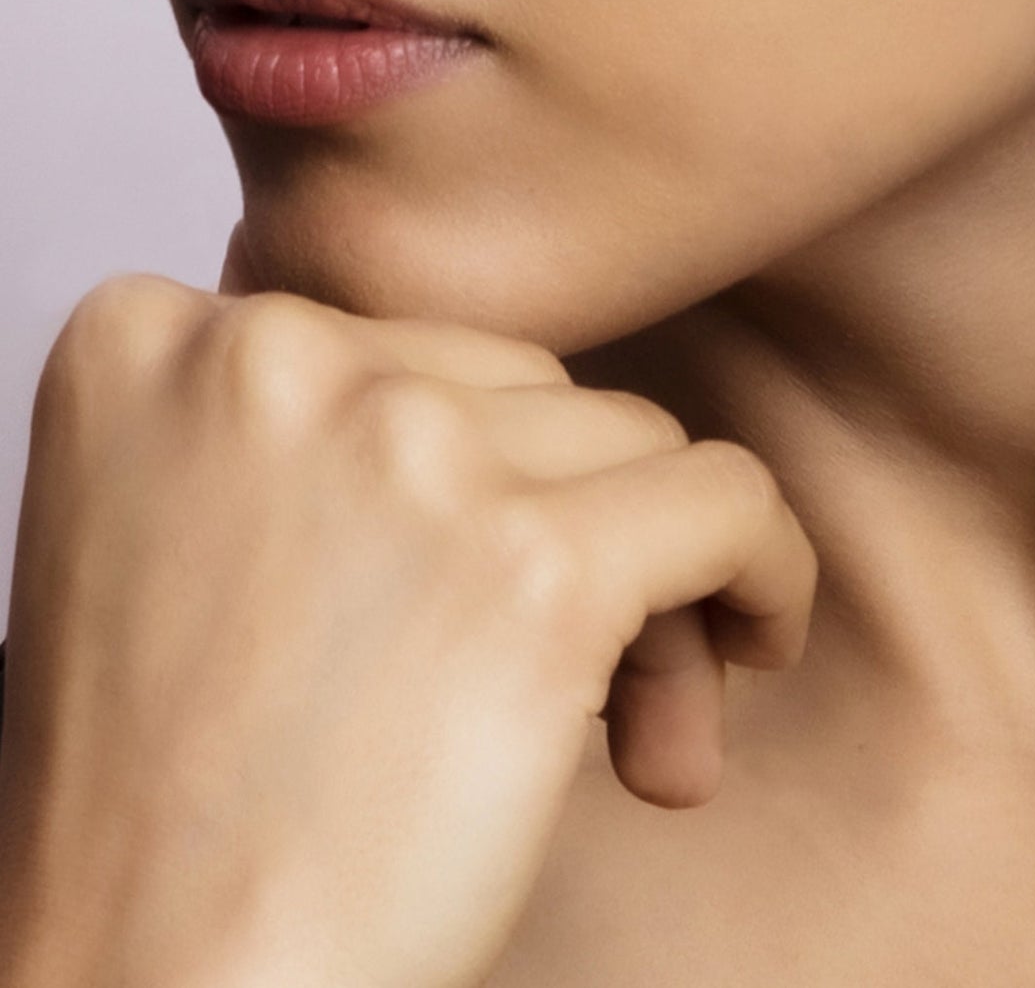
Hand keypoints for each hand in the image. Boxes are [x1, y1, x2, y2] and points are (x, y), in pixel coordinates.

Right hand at [0, 222, 816, 987]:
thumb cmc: (170, 811)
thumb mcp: (202, 541)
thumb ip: (332, 440)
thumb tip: (559, 431)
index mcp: (153, 341)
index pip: (402, 352)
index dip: (454, 482)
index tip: (451, 594)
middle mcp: (269, 356)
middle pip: (523, 391)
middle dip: (556, 525)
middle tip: (539, 686)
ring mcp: (403, 448)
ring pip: (629, 444)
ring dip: (642, 583)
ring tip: (607, 730)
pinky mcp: (531, 564)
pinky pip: (730, 497)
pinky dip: (763, 571)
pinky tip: (754, 643)